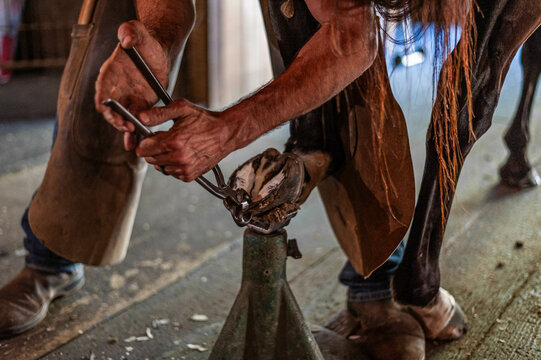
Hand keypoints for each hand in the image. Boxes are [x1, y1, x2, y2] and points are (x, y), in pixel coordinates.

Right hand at [94, 20, 170, 149]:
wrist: (157, 54)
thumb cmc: (144, 42)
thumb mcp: (138, 32)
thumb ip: (130, 32)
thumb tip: (126, 39)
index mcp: (110, 73)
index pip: (102, 89)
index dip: (103, 100)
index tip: (107, 108)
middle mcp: (116, 89)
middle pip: (110, 110)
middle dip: (116, 119)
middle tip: (126, 125)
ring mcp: (127, 100)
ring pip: (122, 119)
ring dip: (126, 129)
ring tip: (133, 136)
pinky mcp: (140, 107)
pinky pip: (136, 122)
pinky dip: (136, 133)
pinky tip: (137, 143)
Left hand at [136, 99, 238, 181]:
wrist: (225, 133)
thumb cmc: (205, 120)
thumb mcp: (182, 109)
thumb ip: (159, 113)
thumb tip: (141, 117)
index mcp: (173, 141)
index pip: (143, 149)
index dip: (145, 142)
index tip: (151, 137)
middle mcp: (178, 157)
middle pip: (150, 159)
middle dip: (154, 150)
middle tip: (166, 140)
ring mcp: (184, 168)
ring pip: (160, 167)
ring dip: (163, 159)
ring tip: (176, 147)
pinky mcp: (189, 175)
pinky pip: (172, 173)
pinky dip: (173, 166)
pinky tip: (182, 155)